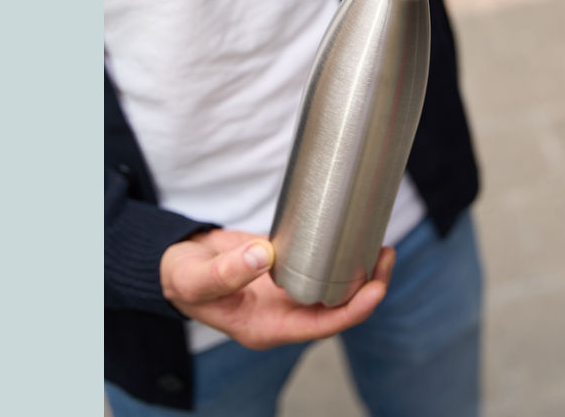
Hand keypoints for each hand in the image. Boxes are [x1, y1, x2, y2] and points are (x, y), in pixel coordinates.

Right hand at [160, 228, 394, 349]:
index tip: (375, 288)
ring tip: (381, 247)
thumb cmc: (183, 278)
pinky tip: (355, 238)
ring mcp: (287, 292)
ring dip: (360, 273)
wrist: (178, 263)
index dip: (352, 311)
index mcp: (266, 327)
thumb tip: (264, 256)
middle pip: (336, 309)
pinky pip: (322, 268)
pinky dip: (341, 256)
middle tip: (386, 256)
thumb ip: (226, 272)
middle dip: (367, 288)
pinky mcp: (287, 269)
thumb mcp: (196, 278)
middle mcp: (283, 313)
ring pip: (334, 289)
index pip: (320, 326)